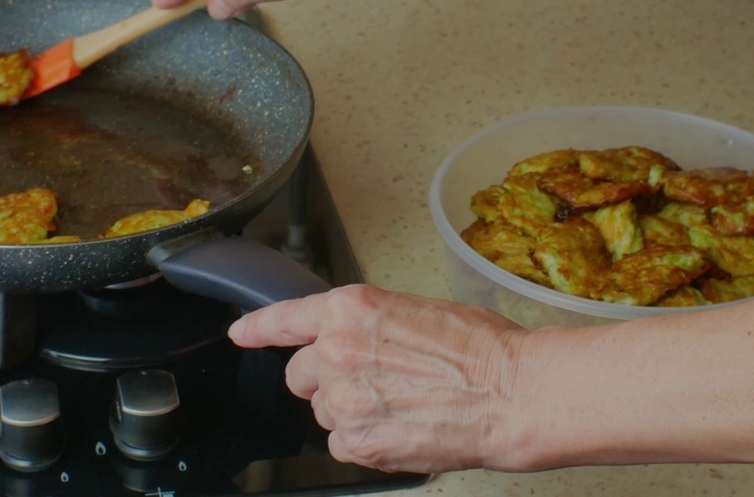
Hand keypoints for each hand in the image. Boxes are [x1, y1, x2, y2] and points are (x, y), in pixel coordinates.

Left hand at [228, 284, 530, 472]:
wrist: (511, 392)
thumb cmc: (481, 348)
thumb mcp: (417, 310)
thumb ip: (370, 325)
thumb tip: (360, 339)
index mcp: (350, 309)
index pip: (284, 319)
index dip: (258, 328)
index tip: (242, 333)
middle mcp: (336, 351)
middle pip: (301, 375)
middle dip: (328, 380)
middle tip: (374, 381)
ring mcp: (343, 399)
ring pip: (323, 413)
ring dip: (349, 412)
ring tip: (400, 405)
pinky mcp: (358, 441)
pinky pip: (342, 445)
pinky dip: (365, 442)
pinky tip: (400, 429)